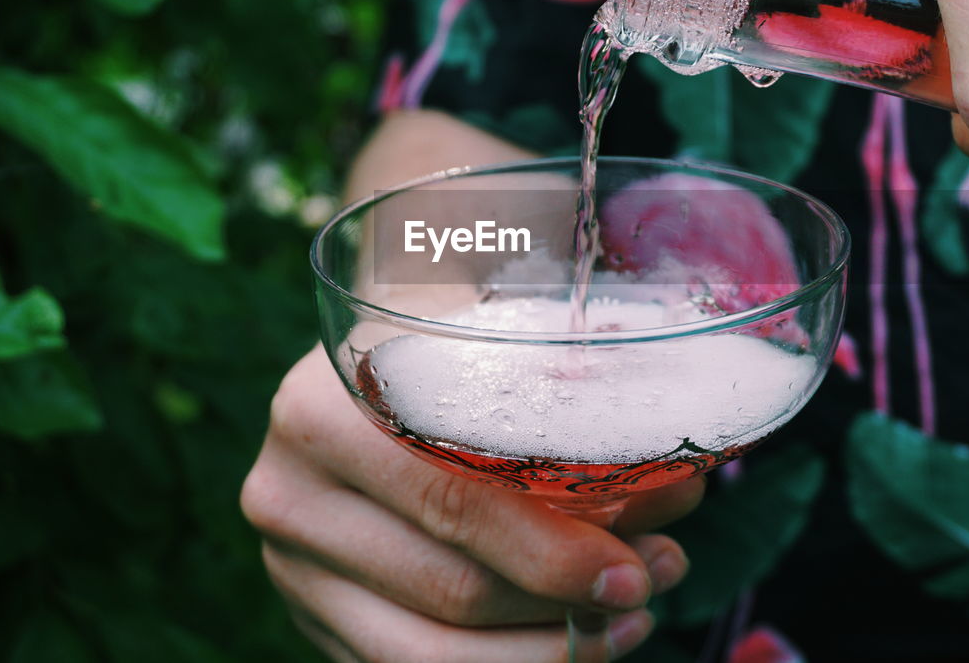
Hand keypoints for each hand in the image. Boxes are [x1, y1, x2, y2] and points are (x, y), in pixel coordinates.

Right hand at [241, 346, 700, 661]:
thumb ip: (569, 401)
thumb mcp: (483, 338)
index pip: (452, 502)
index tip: (639, 567)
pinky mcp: (315, 618)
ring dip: (550, 649)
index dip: (554, 549)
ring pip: (432, 653)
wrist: (359, 371)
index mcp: (322, 410)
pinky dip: (507, 662)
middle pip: (452, 589)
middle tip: (657, 578)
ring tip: (631, 618)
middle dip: (570, 600)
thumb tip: (680, 487)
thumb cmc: (439, 342)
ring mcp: (293, 569)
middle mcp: (288, 494)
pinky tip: (572, 638)